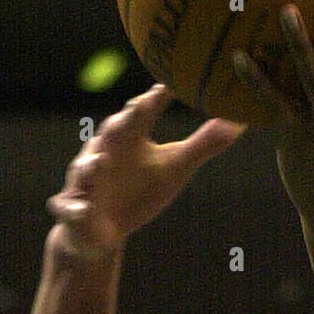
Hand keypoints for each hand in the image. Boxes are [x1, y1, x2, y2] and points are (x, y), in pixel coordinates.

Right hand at [47, 83, 243, 255]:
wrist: (98, 232)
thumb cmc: (138, 191)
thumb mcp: (174, 168)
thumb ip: (204, 144)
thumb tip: (240, 121)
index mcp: (129, 137)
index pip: (144, 112)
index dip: (157, 97)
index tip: (172, 81)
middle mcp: (104, 152)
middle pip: (112, 134)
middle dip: (122, 122)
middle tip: (137, 108)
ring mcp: (86, 182)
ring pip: (86, 169)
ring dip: (91, 165)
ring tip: (101, 160)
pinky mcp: (74, 210)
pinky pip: (72, 208)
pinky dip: (76, 209)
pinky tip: (82, 210)